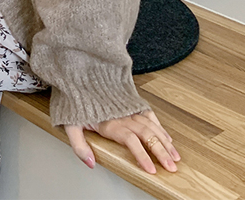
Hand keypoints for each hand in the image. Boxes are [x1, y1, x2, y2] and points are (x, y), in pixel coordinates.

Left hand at [64, 108, 179, 175]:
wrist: (77, 74)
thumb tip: (91, 163)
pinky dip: (159, 125)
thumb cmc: (74, 101)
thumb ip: (79, 145)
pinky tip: (166, 136)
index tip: (152, 170)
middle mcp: (123, 115)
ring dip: (165, 141)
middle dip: (161, 152)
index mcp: (110, 123)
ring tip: (175, 155)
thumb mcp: (70, 124)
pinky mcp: (130, 102)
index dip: (143, 156)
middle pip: (147, 134)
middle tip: (172, 167)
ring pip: (151, 124)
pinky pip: (148, 113)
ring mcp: (128, 108)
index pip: (132, 141)